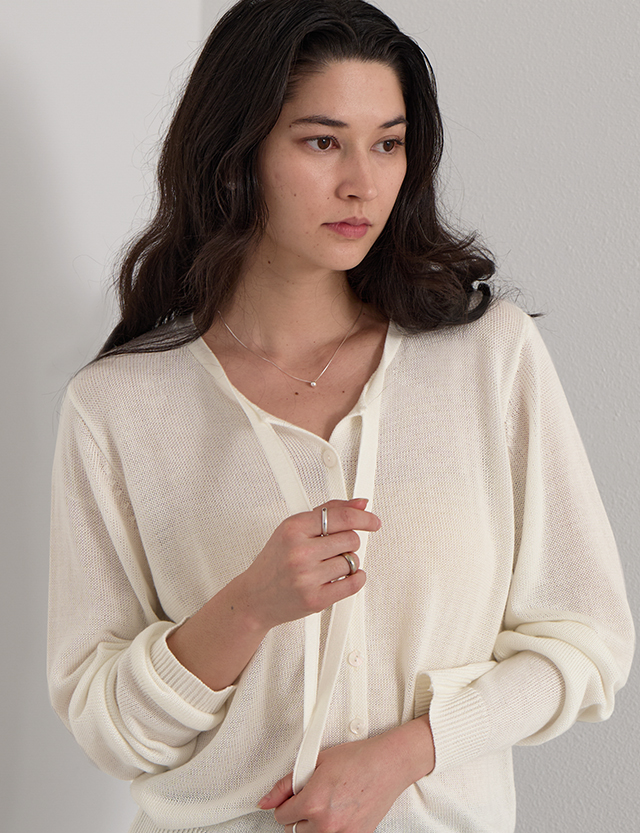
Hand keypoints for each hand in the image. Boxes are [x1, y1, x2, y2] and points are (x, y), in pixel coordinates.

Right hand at [239, 498, 379, 630]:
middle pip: (351, 539)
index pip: (341, 517)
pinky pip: (353, 584)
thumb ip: (328, 512)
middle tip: (333, 548)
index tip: (372, 521)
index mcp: (293, 529)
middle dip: (347, 543)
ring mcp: (308, 577)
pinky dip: (355, 578)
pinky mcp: (316, 599)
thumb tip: (360, 504)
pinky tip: (344, 576)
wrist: (255, 596)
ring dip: (346, 563)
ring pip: (352, 561)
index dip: (363, 518)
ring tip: (327, 565)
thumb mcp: (293, 529)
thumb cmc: (274, 562)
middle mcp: (300, 552)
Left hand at [258, 717, 434, 832]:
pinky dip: (332, 829)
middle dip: (299, 814)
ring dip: (314, 825)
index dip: (285, 803)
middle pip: (294, 831)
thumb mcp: (316, 762)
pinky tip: (339, 812)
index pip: (281, 816)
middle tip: (313, 797)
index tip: (293, 798)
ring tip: (326, 805)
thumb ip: (286, 785)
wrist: (388, 764)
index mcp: (313, 803)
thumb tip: (266, 800)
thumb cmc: (358, 759)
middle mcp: (326, 824)